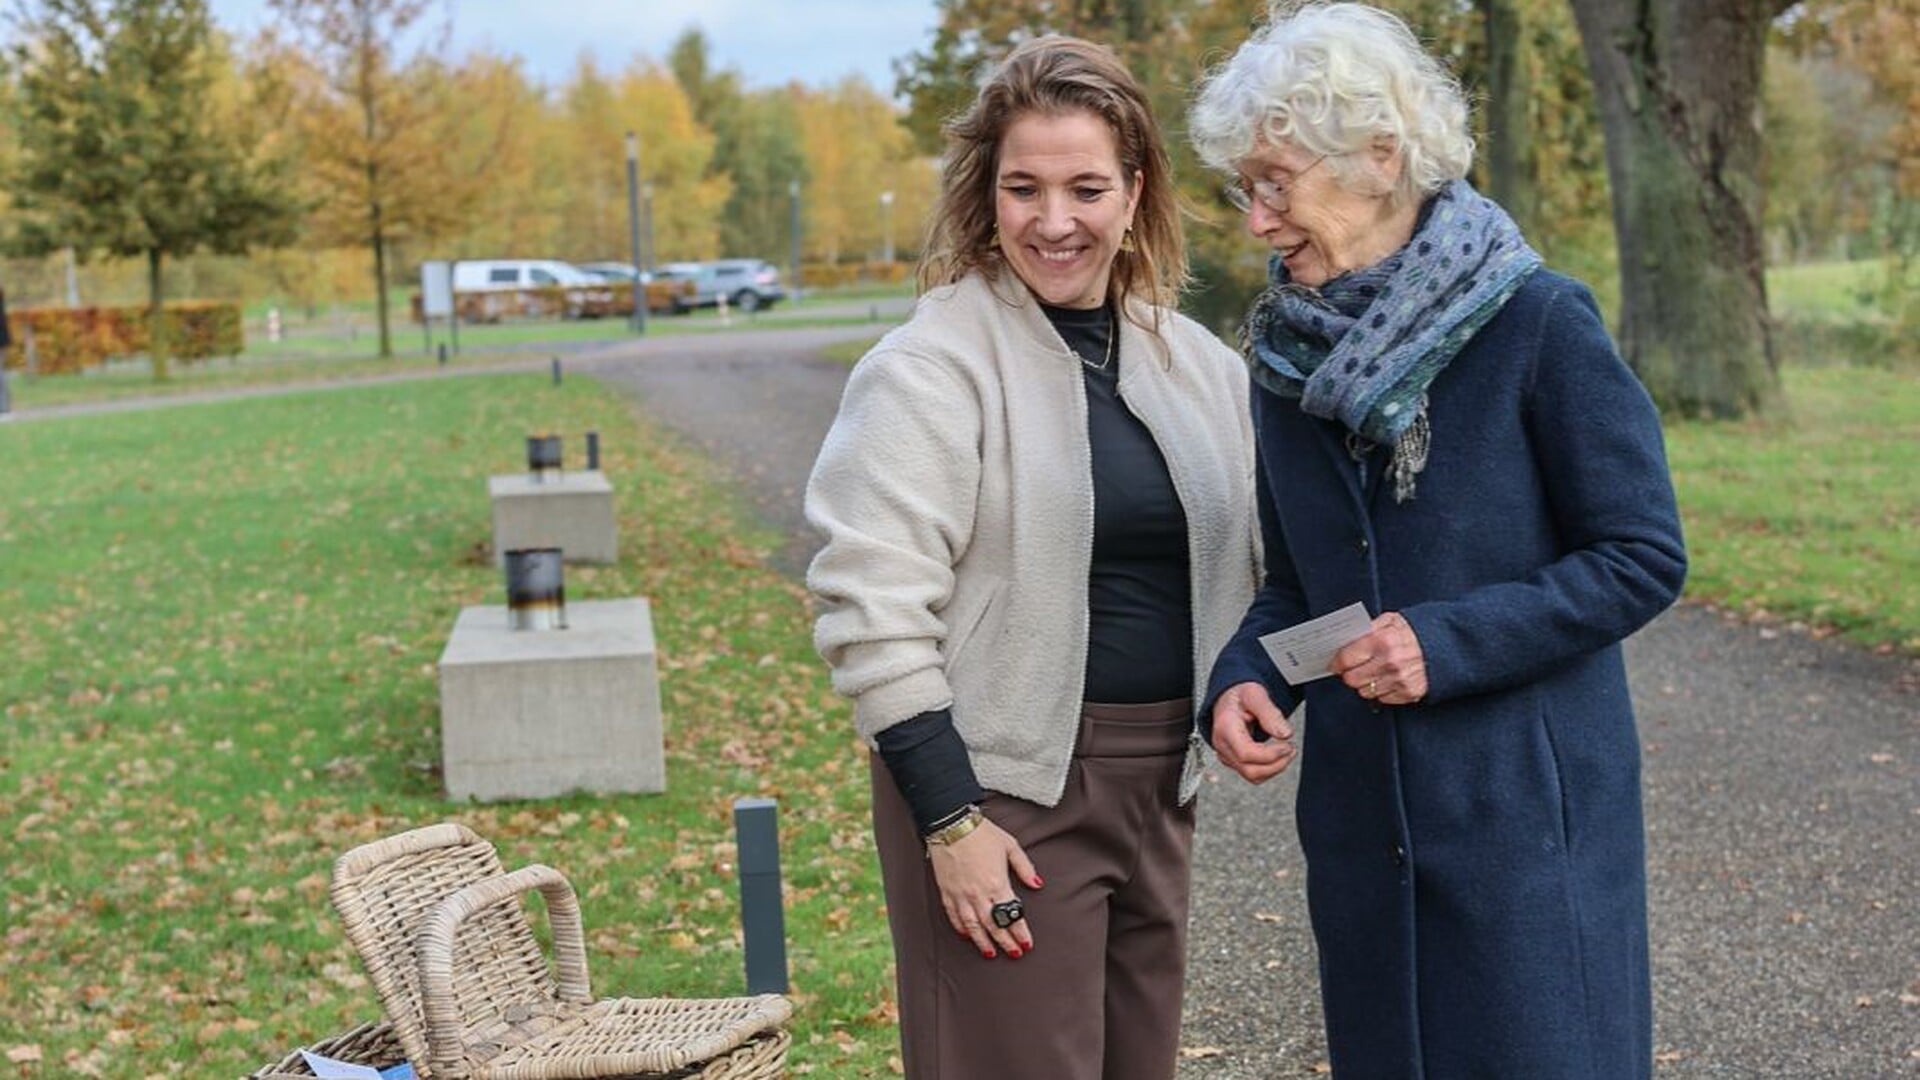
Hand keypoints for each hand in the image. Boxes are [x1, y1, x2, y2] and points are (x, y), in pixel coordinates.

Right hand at [928, 816, 1040, 959]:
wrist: (952, 824)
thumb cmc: (982, 833)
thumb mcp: (1011, 846)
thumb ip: (1025, 868)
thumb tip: (1037, 885)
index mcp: (997, 884)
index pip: (1011, 916)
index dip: (1020, 933)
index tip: (1026, 944)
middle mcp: (979, 894)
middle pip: (994, 926)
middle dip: (1005, 943)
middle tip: (1014, 953)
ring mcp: (961, 895)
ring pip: (973, 927)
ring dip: (983, 942)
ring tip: (990, 954)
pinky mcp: (947, 892)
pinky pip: (954, 916)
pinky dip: (961, 928)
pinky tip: (967, 936)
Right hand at [1209, 681, 1295, 783]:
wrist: (1228, 699)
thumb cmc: (1239, 696)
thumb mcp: (1255, 694)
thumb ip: (1270, 713)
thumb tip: (1284, 734)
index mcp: (1225, 727)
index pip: (1246, 753)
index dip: (1270, 754)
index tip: (1287, 744)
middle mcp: (1222, 745)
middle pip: (1249, 770)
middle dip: (1276, 764)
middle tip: (1290, 749)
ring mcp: (1226, 755)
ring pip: (1252, 776)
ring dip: (1274, 768)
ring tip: (1286, 752)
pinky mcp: (1233, 761)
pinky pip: (1252, 774)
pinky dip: (1268, 769)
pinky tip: (1277, 756)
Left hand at [1332, 611, 1427, 704]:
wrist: (1449, 644)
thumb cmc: (1418, 631)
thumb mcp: (1392, 620)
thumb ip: (1368, 628)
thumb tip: (1346, 640)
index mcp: (1382, 641)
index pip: (1346, 659)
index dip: (1336, 662)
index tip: (1334, 663)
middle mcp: (1390, 663)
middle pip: (1352, 679)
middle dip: (1349, 674)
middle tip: (1352, 668)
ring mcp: (1399, 680)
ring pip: (1365, 691)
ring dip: (1365, 683)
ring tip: (1372, 672)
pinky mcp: (1409, 693)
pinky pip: (1382, 698)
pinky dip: (1381, 691)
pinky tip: (1387, 679)